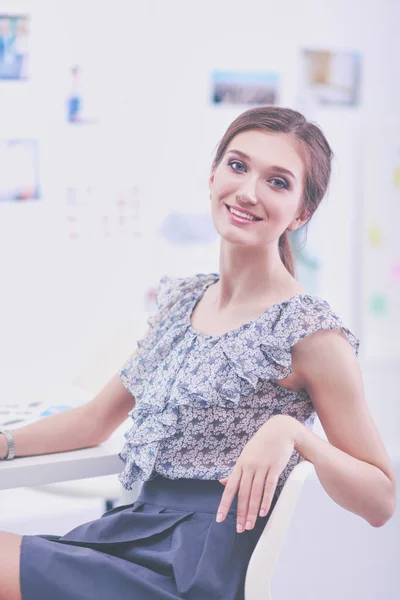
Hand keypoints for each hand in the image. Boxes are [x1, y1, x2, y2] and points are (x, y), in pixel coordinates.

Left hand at [216, 415, 298, 532]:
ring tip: (250, 525)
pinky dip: (266, 500)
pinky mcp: (274, 468)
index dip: (224, 504)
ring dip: (252, 511)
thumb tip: (223, 483)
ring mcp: (261, 467)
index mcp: (240, 465)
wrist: (280, 430)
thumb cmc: (262, 443)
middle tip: (239, 528)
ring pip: (255, 493)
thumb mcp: (245, 455)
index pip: (230, 488)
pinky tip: (264, 512)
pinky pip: (269, 487)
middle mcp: (249, 467)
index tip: (220, 518)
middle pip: (243, 494)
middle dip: (241, 513)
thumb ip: (236, 471)